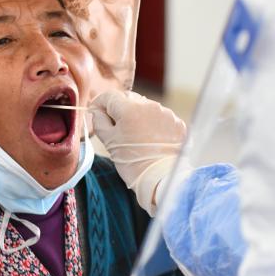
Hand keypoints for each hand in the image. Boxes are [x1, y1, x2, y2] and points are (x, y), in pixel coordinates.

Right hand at [89, 91, 186, 214]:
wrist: (161, 179)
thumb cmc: (132, 162)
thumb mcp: (109, 142)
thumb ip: (99, 121)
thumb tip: (97, 111)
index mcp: (129, 108)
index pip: (110, 96)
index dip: (100, 104)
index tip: (98, 113)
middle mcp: (150, 105)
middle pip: (129, 99)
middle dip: (120, 110)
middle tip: (116, 128)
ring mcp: (166, 114)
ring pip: (146, 107)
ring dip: (138, 116)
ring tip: (136, 137)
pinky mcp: (178, 123)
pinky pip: (161, 117)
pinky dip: (154, 124)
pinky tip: (151, 140)